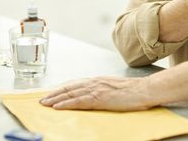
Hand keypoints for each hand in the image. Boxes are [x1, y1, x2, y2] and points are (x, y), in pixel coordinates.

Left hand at [39, 77, 154, 110]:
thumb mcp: (114, 88)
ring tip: (45, 104)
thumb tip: (94, 97)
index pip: (75, 85)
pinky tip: (58, 107)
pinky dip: (66, 104)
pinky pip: (79, 101)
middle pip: (69, 88)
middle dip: (54, 94)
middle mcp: (94, 82)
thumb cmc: (134, 92)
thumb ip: (102, 91)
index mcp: (98, 81)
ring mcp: (96, 89)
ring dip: (56, 99)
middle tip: (42, 100)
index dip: (62, 90)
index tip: (52, 94)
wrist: (145, 90)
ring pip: (70, 94)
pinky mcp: (99, 98)